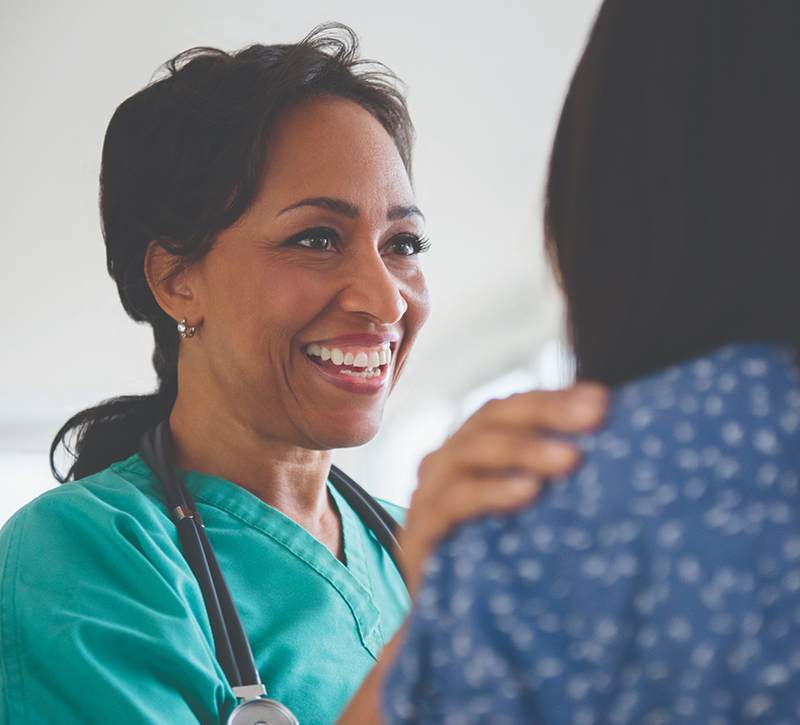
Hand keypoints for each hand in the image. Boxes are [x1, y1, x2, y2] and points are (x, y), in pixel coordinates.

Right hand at [399, 382, 607, 596]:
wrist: (448, 619)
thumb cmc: (493, 557)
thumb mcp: (524, 511)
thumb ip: (549, 478)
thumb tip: (616, 447)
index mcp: (471, 448)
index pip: (510, 408)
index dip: (553, 399)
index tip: (603, 401)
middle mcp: (446, 461)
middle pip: (490, 419)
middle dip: (545, 413)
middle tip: (594, 416)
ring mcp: (428, 493)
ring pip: (471, 451)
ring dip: (523, 449)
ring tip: (571, 459)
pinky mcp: (419, 531)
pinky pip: (454, 500)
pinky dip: (491, 492)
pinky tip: (528, 493)